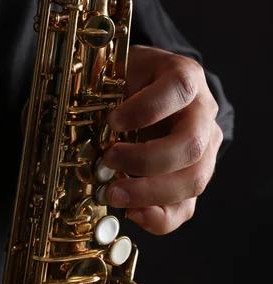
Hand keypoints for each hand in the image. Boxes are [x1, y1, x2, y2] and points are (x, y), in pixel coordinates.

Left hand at [103, 45, 222, 234]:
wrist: (156, 86)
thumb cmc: (136, 77)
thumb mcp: (123, 67)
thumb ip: (109, 86)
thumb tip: (78, 117)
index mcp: (186, 77)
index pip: (178, 90)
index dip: (145, 109)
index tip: (112, 121)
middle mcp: (203, 113)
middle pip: (191, 145)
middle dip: (146, 160)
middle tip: (109, 160)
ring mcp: (206, 148)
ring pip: (194, 180)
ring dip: (150, 193)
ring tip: (112, 194)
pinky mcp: (196, 176)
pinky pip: (187, 206)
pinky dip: (159, 216)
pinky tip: (132, 211)